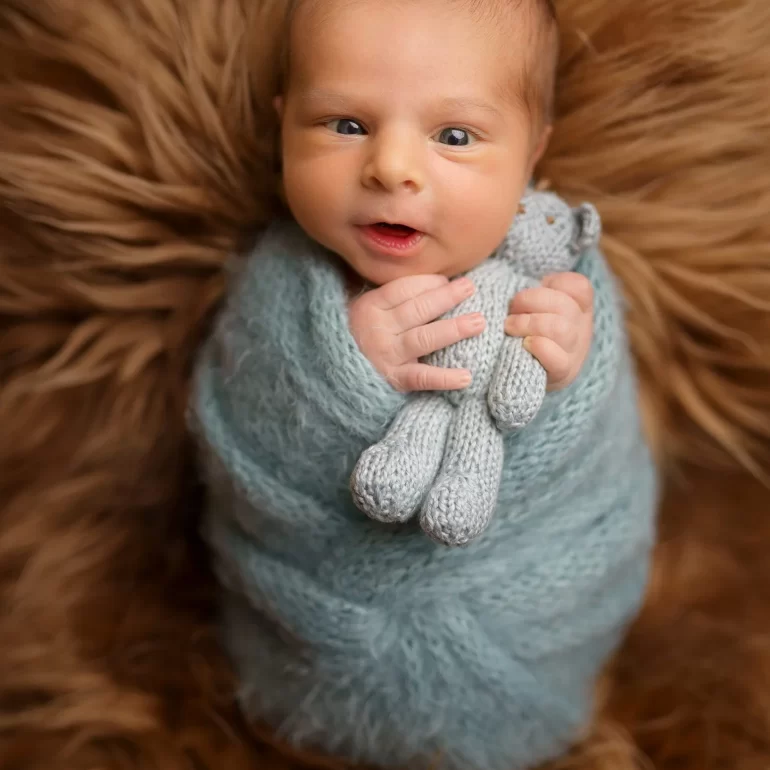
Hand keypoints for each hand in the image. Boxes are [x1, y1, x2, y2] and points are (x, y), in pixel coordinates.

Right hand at [348, 274, 485, 391]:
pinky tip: (466, 377)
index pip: (404, 289)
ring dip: (454, 329)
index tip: (446, 280)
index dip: (429, 283)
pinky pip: (421, 378)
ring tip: (478, 322)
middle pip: (418, 309)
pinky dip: (444, 378)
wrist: (328, 375)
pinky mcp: (393, 379)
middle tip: (470, 287)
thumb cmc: (353, 337)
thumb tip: (427, 282)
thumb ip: (387, 298)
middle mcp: (378, 329)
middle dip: (447, 297)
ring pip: (425, 338)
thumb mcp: (362, 311)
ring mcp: (386, 354)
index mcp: (370, 306)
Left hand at [504, 273, 593, 390]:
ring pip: (560, 329)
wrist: (532, 371)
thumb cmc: (531, 331)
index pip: (579, 286)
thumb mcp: (539, 306)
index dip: (554, 283)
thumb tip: (513, 279)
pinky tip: (524, 345)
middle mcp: (582, 327)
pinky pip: (557, 359)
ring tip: (510, 326)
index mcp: (580, 307)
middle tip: (511, 309)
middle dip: (530, 301)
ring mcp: (575, 351)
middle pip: (564, 306)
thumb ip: (536, 291)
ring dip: (528, 324)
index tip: (535, 287)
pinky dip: (539, 347)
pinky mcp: (563, 372)